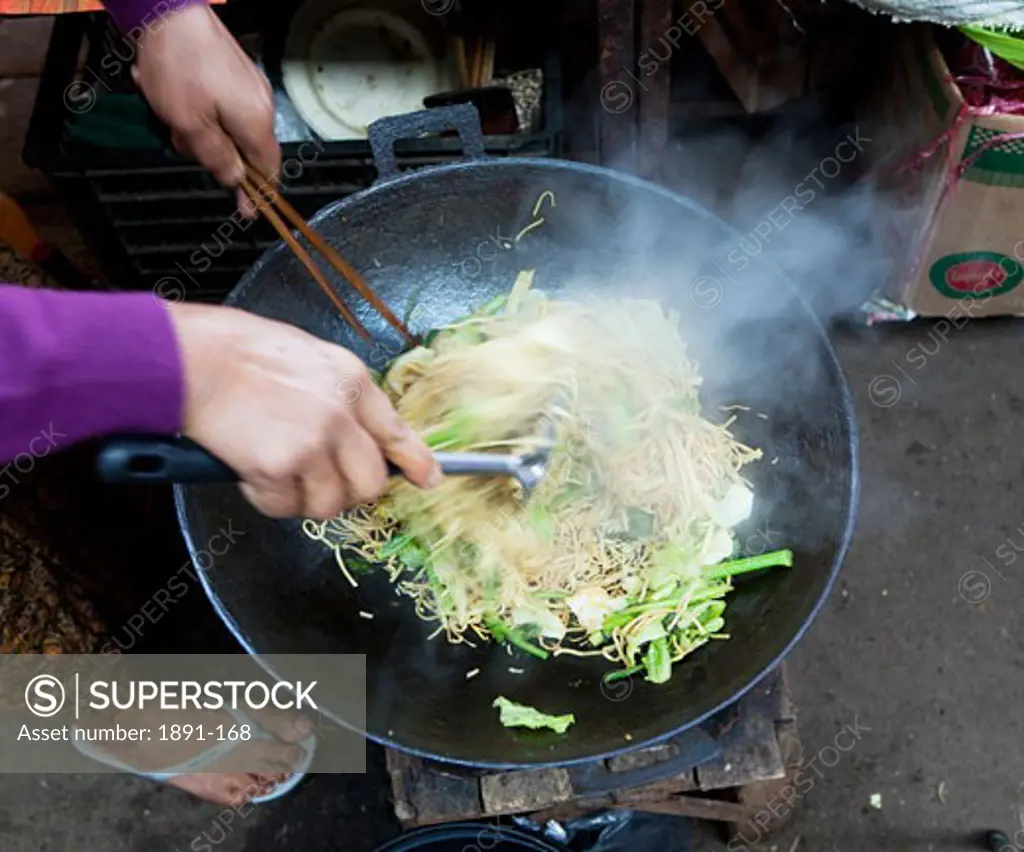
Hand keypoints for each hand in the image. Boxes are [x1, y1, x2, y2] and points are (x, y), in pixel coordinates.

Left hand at [132, 3, 278, 215]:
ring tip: (169, 111)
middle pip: (245, 149)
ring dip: (199, 127)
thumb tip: (235, 181)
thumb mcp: (190, 124)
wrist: (169, 10)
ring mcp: (249, 86)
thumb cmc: (179, 68)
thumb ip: (216, 158)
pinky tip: (172, 94)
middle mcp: (261, 105)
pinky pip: (220, 104)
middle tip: (180, 140)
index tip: (249, 211)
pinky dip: (198, 107)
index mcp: (256, 122)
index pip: (268, 169)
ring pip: (229, 126)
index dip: (258, 192)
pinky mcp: (234, 72)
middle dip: (213, 151)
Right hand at [167, 303, 441, 518]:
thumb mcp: (311, 355)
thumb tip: (356, 426)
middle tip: (321, 482)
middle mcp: (341, 415)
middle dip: (349, 492)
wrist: (194, 359)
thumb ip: (339, 392)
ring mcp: (312, 444)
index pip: (397, 432)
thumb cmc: (240, 351)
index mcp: (352, 382)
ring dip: (304, 499)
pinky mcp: (279, 468)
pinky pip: (284, 507)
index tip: (427, 478)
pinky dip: (268, 499)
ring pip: (329, 504)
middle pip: (370, 483)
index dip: (416, 461)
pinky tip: (251, 471)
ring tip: (279, 474)